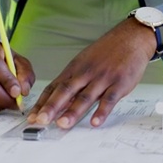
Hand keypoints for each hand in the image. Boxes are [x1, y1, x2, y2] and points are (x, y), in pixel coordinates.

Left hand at [25, 18, 162, 128]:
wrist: (131, 38)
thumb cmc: (106, 52)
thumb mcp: (85, 62)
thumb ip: (73, 82)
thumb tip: (58, 103)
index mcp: (75, 69)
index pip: (54, 87)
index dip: (42, 102)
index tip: (32, 116)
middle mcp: (86, 73)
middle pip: (65, 91)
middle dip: (52, 107)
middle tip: (40, 120)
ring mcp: (102, 78)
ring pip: (85, 96)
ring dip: (73, 111)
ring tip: (63, 124)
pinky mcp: (119, 83)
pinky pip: (109, 99)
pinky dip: (102, 111)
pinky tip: (95, 122)